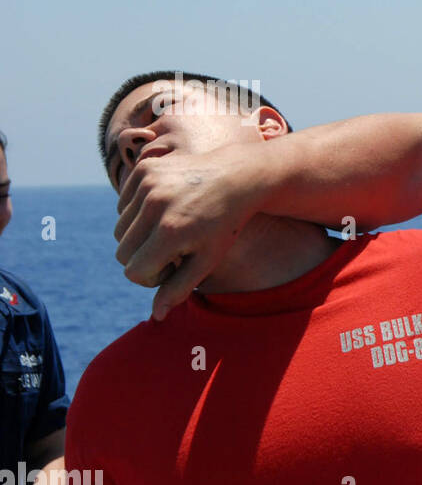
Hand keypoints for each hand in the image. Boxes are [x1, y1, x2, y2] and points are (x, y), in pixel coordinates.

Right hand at [114, 144, 261, 319]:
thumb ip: (179, 289)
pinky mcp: (145, 168)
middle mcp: (155, 205)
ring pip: (120, 229)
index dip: (153, 277)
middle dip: (143, 259)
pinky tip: (167, 210)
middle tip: (174, 250)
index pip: (134, 272)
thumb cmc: (225, 225)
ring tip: (171, 230)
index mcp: (171, 232)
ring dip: (140, 236)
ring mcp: (148, 183)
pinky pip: (123, 204)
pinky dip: (138, 213)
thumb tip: (157, 316)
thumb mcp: (208, 261)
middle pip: (122, 252)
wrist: (238, 177)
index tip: (176, 267)